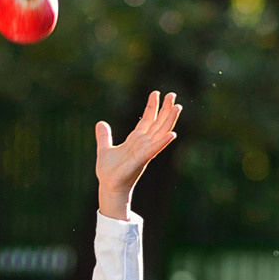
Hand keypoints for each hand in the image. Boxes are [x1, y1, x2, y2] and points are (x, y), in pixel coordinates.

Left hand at [94, 91, 182, 219]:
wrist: (109, 186)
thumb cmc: (109, 171)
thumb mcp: (104, 148)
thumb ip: (104, 136)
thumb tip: (100, 123)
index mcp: (136, 140)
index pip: (147, 120)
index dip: (152, 107)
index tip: (157, 93)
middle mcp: (143, 144)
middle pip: (158, 123)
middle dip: (166, 109)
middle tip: (173, 95)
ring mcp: (144, 151)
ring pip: (160, 133)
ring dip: (169, 121)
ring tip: (177, 108)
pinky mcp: (141, 159)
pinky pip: (154, 149)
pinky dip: (163, 142)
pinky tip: (172, 134)